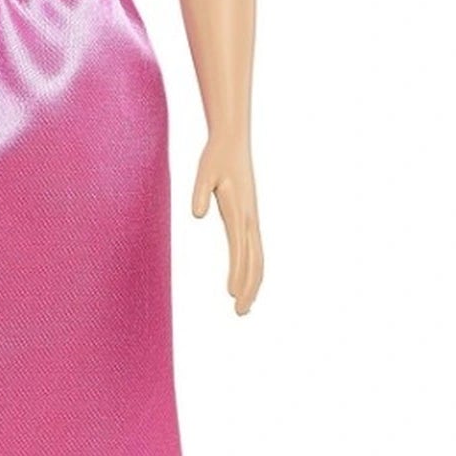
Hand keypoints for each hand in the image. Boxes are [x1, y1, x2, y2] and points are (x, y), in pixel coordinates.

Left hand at [190, 136, 262, 313]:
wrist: (232, 142)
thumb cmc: (216, 157)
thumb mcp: (204, 171)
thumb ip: (200, 192)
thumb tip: (197, 213)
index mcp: (240, 211)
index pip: (240, 250)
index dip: (238, 273)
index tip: (233, 295)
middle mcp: (250, 218)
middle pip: (255, 261)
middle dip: (249, 288)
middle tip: (240, 312)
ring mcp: (252, 219)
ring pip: (258, 258)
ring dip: (254, 283)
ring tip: (244, 306)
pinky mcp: (250, 218)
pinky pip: (255, 250)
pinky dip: (254, 269)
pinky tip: (246, 281)